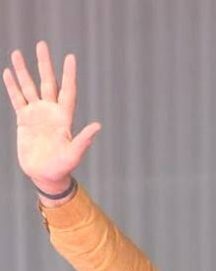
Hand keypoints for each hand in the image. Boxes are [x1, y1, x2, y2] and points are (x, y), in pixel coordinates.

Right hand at [3, 41, 100, 196]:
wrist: (45, 174)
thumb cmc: (62, 166)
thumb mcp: (73, 153)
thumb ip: (83, 139)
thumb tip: (98, 126)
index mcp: (64, 117)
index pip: (67, 90)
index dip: (68, 74)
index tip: (70, 57)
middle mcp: (51, 111)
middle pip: (47, 82)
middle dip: (44, 63)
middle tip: (42, 44)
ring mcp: (37, 114)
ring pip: (29, 86)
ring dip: (23, 70)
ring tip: (18, 53)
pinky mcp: (24, 120)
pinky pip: (17, 99)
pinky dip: (12, 86)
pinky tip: (8, 72)